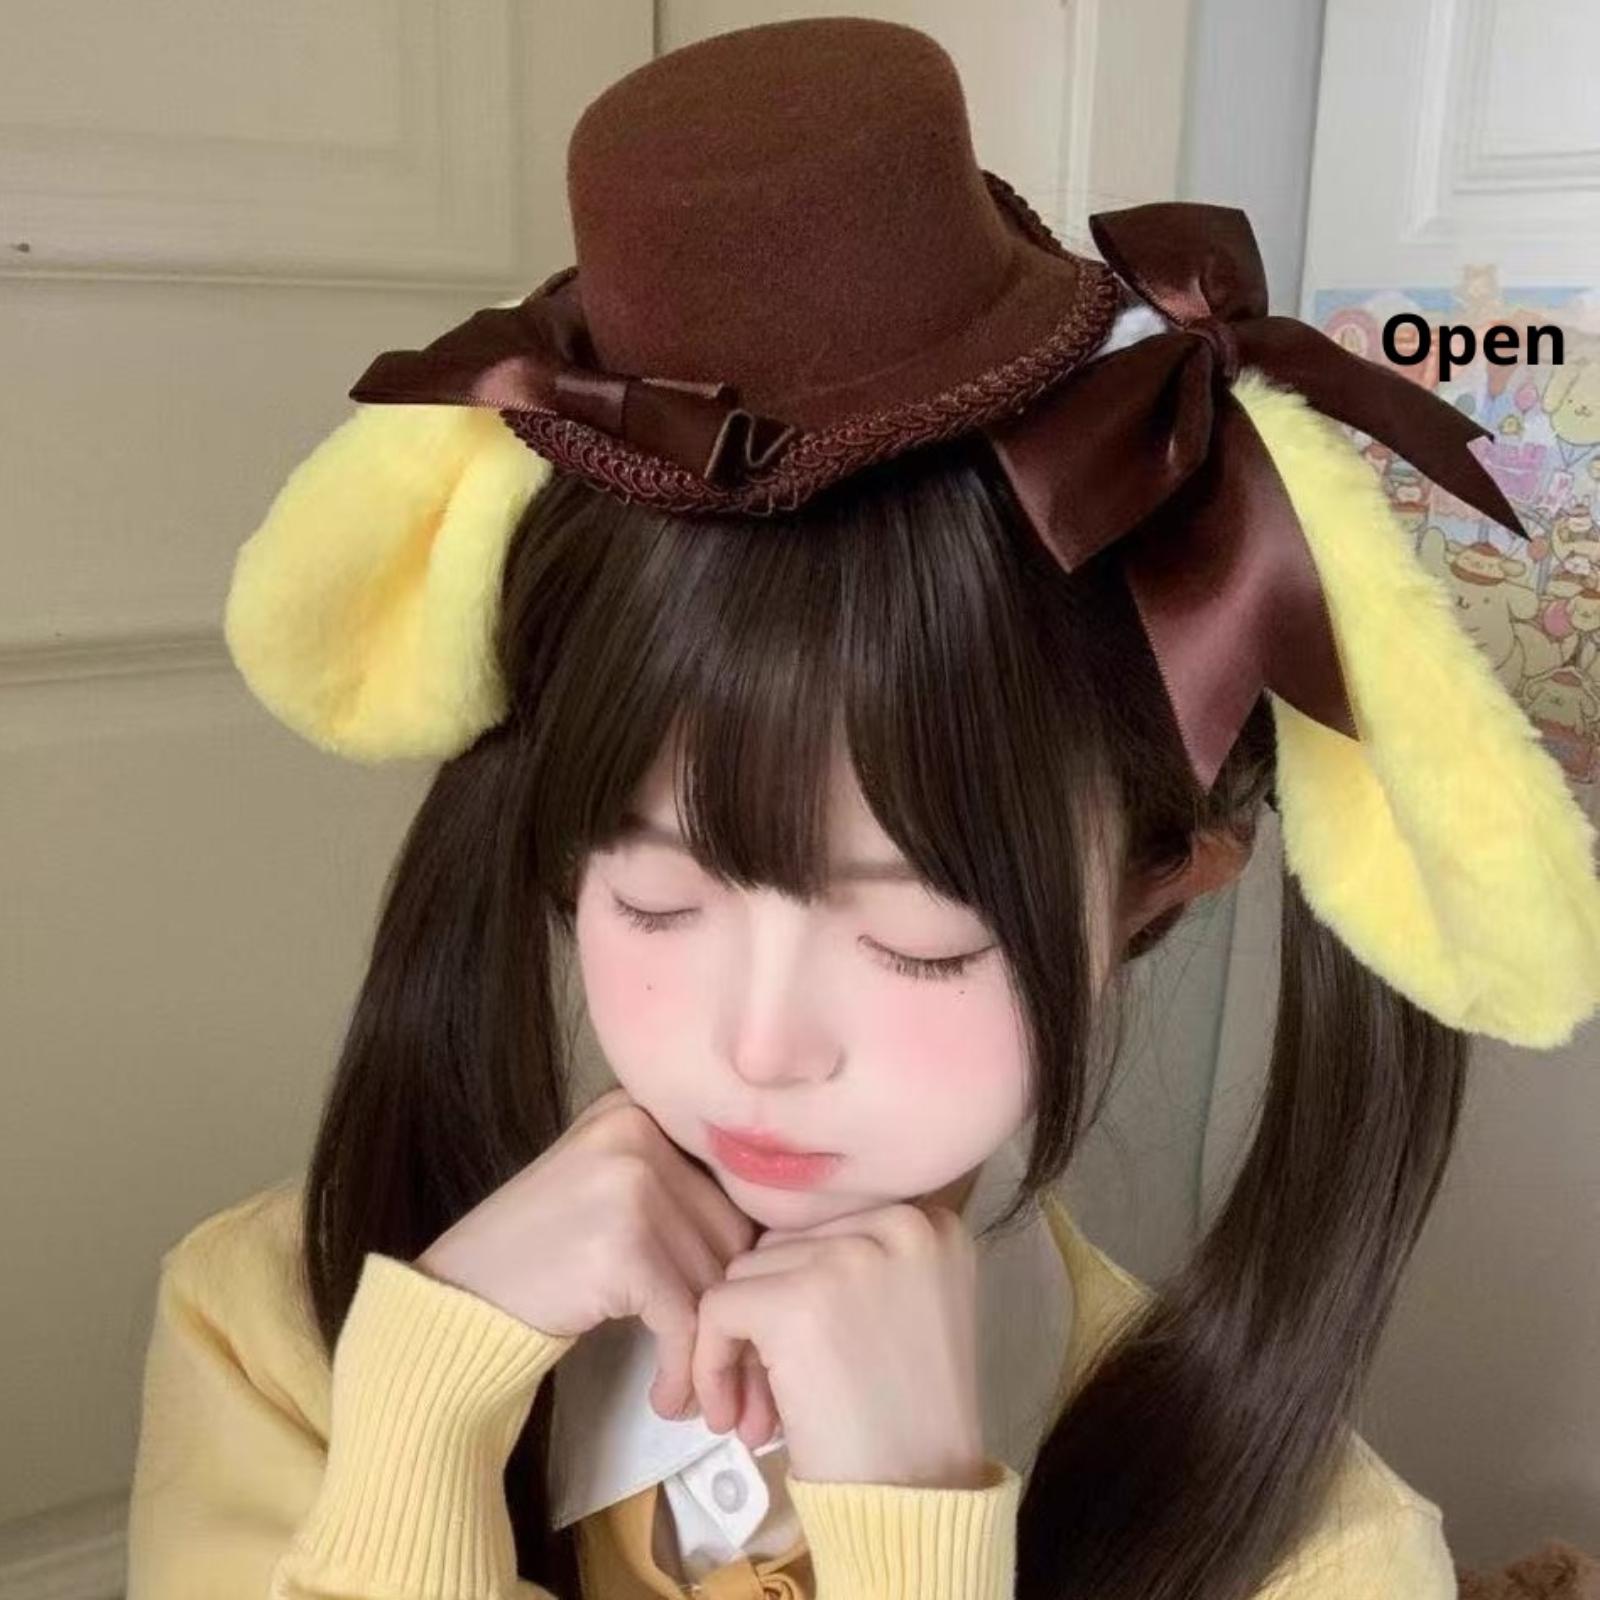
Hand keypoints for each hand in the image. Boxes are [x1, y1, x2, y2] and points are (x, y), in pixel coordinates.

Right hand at [414, 1087, 773, 1425]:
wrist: (454, 1302)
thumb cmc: (535, 1257)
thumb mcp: (605, 1190)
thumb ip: (675, 1190)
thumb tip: (771, 1240)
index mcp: (638, 1110)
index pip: (724, 1187)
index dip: (736, 1260)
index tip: (739, 1318)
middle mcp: (638, 1132)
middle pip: (728, 1231)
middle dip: (726, 1308)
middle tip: (721, 1368)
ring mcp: (631, 1183)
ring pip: (711, 1277)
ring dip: (705, 1348)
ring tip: (691, 1390)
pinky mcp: (624, 1244)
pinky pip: (683, 1316)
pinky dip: (681, 1367)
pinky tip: (666, 1397)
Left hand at [692, 1201, 988, 1487]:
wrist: (921, 1499)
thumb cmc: (915, 1420)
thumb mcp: (915, 1308)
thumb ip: (866, 1264)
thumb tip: (778, 1250)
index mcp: (929, 1224)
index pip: (828, 1229)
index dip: (805, 1291)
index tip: (811, 1354)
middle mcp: (896, 1224)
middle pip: (785, 1246)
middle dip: (770, 1314)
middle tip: (777, 1389)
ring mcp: (846, 1258)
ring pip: (746, 1272)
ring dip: (742, 1341)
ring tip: (763, 1408)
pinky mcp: (794, 1301)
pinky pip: (717, 1309)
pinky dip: (711, 1364)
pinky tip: (734, 1415)